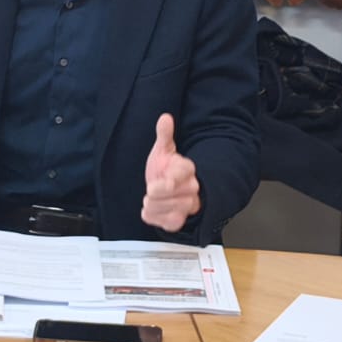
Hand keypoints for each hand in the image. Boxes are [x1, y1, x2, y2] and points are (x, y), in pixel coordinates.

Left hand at [141, 114, 201, 232]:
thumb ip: (164, 134)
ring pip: (174, 210)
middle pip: (177, 194)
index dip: (168, 181)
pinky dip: (156, 218)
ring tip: (149, 200)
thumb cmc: (163, 169)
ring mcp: (188, 204)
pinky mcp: (181, 219)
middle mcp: (192, 187)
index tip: (153, 185)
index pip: (184, 173)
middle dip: (157, 195)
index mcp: (187, 168)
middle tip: (150, 189)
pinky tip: (150, 210)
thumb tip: (165, 118)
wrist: (164, 189)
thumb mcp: (162, 150)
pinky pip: (172, 223)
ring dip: (155, 206)